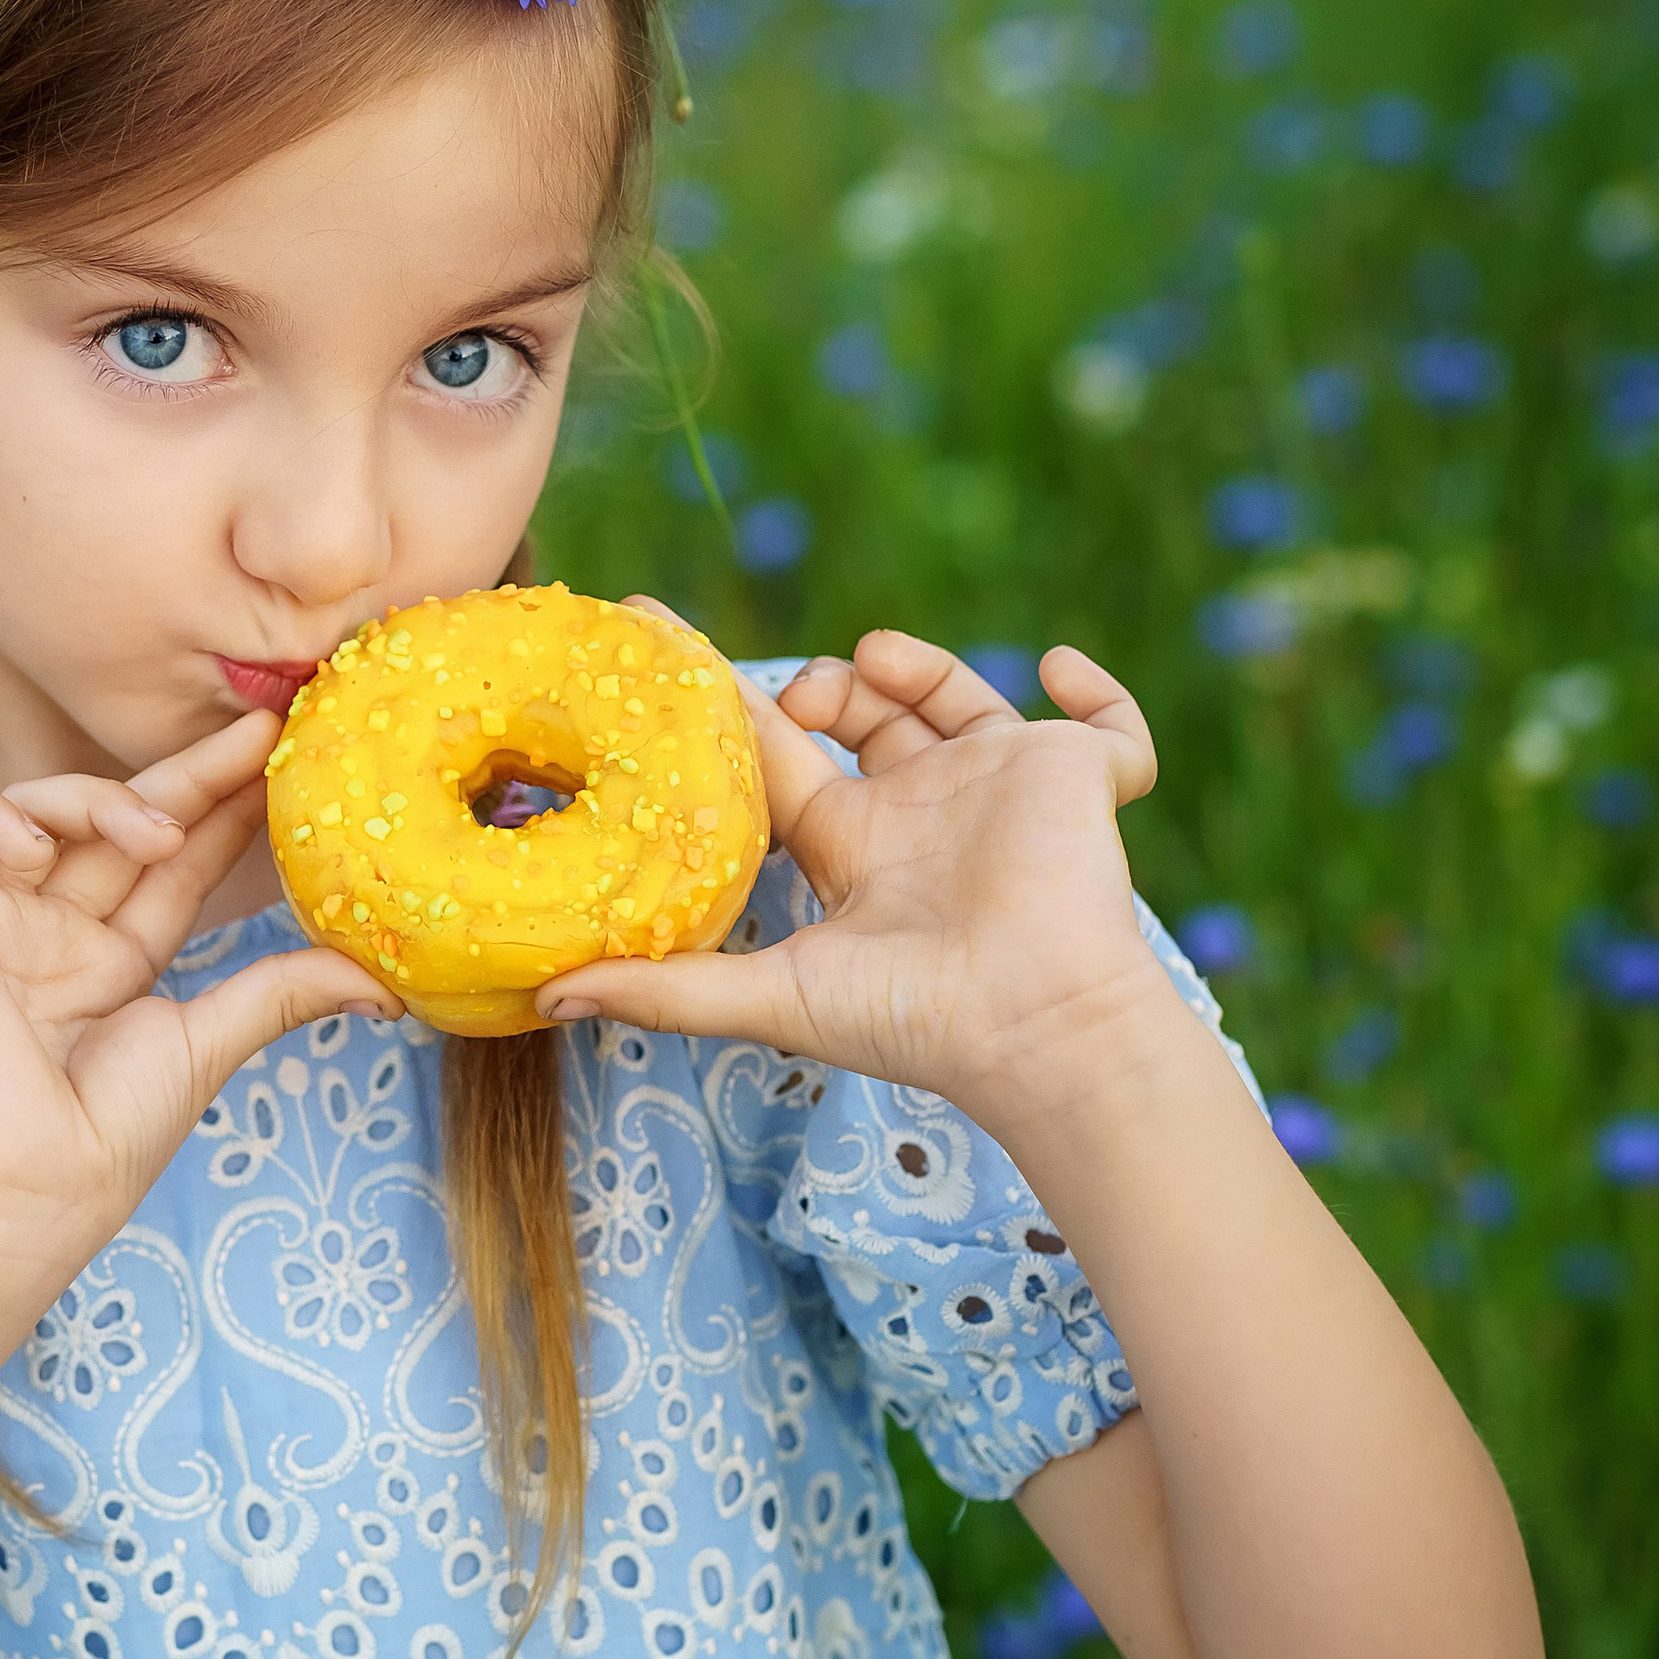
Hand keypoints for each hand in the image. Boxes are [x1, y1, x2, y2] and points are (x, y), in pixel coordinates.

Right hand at [0, 707, 395, 1299]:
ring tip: (157, 833)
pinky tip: (47, 850)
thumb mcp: (208, 1043)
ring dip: (103, 800)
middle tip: (259, 733)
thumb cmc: (108, 1134)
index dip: (222, 815)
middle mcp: (48, 934)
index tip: (282, 766)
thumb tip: (388, 988)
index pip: (171, 867)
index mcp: (108, 965)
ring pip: (39, 809)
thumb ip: (283, 991)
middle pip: (118, 825)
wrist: (22, 1186)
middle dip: (188, 775)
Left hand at [536, 624, 1165, 1137]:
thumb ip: (667, 992)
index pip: (773, 752)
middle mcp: (921, 809)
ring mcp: (1002, 787)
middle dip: (819, 683)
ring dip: (916, 664)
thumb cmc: (912, 1023)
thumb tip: (549, 996)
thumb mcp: (774, 997)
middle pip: (859, 712)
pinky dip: (1095, 693)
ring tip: (881, 670)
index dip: (718, 696)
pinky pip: (1110, 728)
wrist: (1031, 1031)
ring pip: (957, 695)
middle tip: (800, 697)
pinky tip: (1054, 666)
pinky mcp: (1079, 779)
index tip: (651, 627)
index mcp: (853, 844)